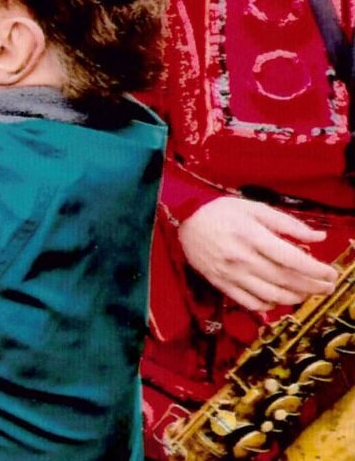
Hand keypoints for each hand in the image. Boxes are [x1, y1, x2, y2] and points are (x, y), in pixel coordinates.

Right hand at [178, 196, 337, 311]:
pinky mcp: (221, 284)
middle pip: (286, 280)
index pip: (292, 259)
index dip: (316, 269)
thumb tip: (318, 236)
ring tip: (307, 294)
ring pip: (271, 295)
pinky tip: (278, 299)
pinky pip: (250, 303)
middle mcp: (243, 258)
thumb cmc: (220, 211)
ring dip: (295, 298)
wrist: (182, 221)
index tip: (331, 272)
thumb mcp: (254, 207)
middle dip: (313, 286)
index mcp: (252, 236)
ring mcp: (231, 274)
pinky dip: (269, 306)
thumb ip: (287, 223)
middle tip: (327, 286)